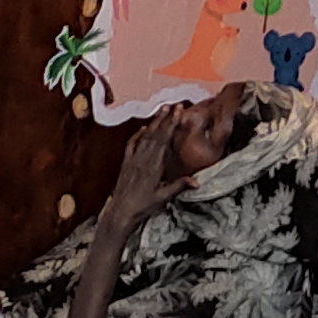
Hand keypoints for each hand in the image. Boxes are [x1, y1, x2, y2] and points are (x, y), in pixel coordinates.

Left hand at [102, 106, 195, 228]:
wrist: (120, 212)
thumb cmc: (142, 207)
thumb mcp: (163, 198)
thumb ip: (179, 186)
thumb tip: (196, 182)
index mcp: (154, 165)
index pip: (165, 139)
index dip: (172, 124)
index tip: (179, 112)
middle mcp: (143, 159)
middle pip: (156, 134)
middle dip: (165, 118)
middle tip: (174, 106)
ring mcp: (133, 159)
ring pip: (145, 136)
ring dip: (154, 123)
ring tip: (162, 111)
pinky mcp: (125, 163)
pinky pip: (132, 144)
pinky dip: (138, 135)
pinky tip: (143, 129)